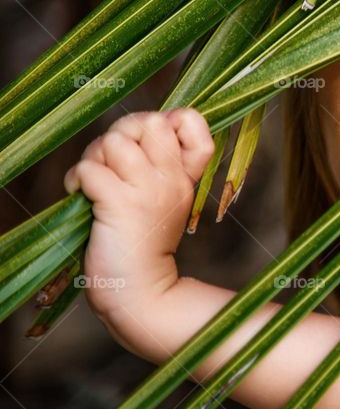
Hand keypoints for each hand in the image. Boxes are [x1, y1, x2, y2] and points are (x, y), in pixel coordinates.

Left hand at [64, 108, 214, 325]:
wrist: (141, 291)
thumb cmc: (143, 242)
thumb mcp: (165, 198)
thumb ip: (158, 164)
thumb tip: (136, 128)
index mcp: (186, 175)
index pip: (193, 121)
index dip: (170, 118)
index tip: (150, 144)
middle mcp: (172, 178)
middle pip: (148, 121)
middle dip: (120, 133)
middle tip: (112, 163)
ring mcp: (149, 191)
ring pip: (114, 140)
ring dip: (94, 157)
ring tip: (95, 182)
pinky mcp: (121, 205)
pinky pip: (91, 168)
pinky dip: (77, 178)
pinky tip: (81, 195)